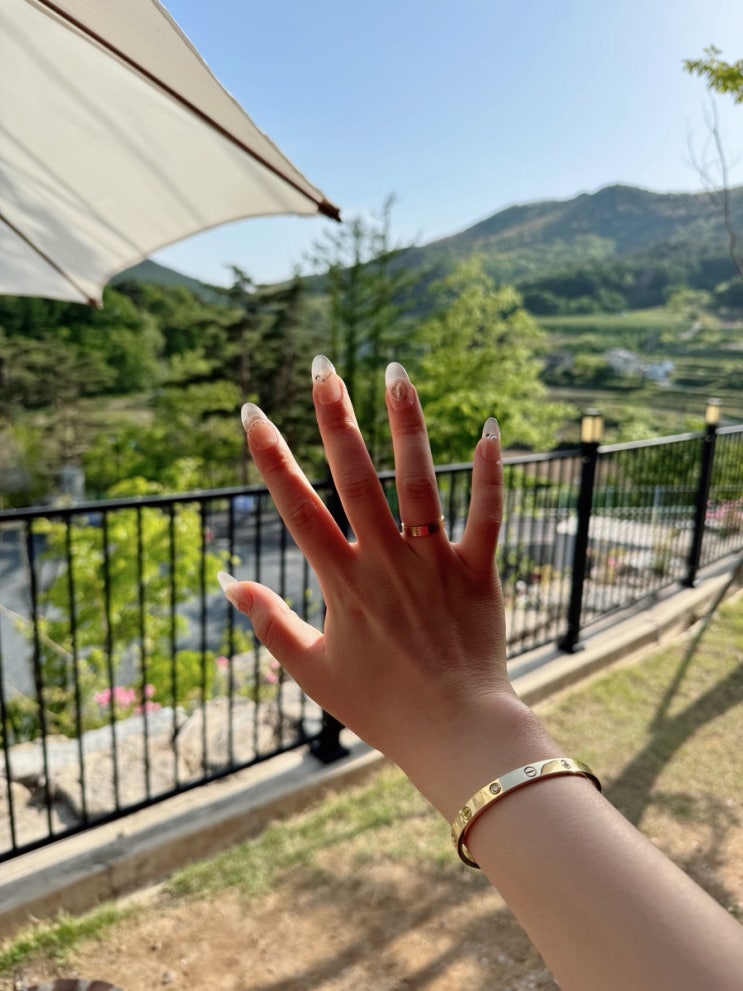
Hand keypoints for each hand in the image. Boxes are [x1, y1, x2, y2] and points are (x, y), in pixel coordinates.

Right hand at [220, 357, 541, 814]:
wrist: (454, 732)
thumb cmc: (379, 705)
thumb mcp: (311, 669)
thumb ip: (268, 622)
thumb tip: (226, 582)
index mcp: (342, 582)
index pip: (297, 507)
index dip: (271, 458)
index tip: (252, 413)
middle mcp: (385, 561)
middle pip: (355, 477)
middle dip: (335, 418)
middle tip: (324, 367)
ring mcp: (434, 563)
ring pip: (418, 482)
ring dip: (406, 424)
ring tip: (396, 372)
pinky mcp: (477, 572)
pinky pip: (487, 516)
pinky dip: (490, 474)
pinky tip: (490, 430)